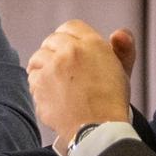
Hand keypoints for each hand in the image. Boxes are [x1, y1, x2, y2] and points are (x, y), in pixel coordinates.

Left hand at [26, 21, 135, 144]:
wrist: (98, 129)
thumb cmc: (111, 101)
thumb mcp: (123, 70)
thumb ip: (123, 48)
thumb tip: (118, 33)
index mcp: (92, 44)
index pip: (70, 26)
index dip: (69, 38)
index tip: (70, 50)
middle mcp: (70, 51)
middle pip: (51, 40)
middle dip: (54, 52)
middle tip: (61, 68)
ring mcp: (52, 66)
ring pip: (38, 57)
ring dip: (42, 66)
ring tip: (54, 82)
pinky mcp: (39, 83)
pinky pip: (32, 77)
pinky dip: (38, 84)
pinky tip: (50, 94)